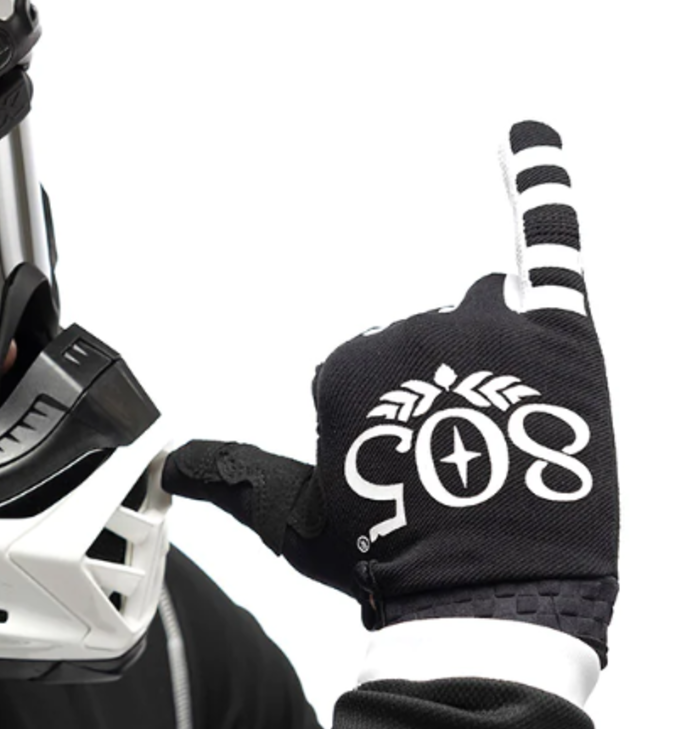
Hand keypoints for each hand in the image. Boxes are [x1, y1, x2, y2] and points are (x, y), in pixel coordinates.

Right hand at [162, 122, 617, 660]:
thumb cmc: (387, 557)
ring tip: (497, 435)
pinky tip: (527, 135)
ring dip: (481, 362)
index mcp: (346, 369)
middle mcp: (413, 332)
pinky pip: (549, 243)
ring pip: (478, 321)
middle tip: (446, 481)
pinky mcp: (557, 335)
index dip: (373, 439)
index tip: (390, 488)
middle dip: (430, 404)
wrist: (482, 593)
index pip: (357, 381)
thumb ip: (231, 476)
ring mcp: (490, 330)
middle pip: (421, 352)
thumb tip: (171, 464)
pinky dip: (540, 181)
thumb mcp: (292, 520)